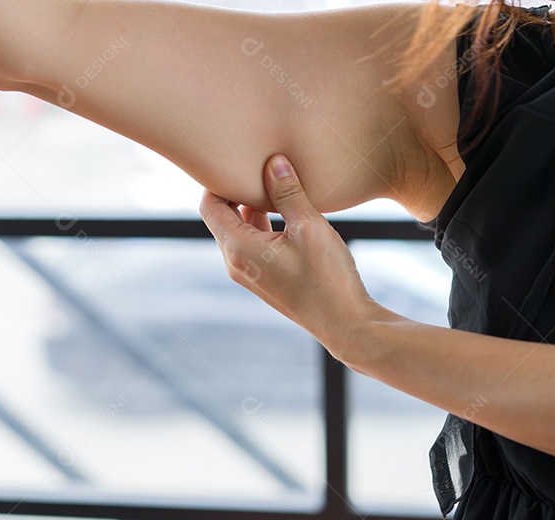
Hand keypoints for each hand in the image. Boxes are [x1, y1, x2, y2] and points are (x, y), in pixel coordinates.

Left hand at [199, 154, 380, 356]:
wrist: (345, 323)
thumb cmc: (328, 277)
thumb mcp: (309, 226)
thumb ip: (288, 192)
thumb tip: (274, 162)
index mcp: (239, 250)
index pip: (209, 207)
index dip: (217, 182)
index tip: (238, 163)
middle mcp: (236, 264)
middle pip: (221, 218)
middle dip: (236, 192)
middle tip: (259, 169)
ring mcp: (250, 275)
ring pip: (239, 231)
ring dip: (252, 209)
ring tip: (276, 187)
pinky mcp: (265, 280)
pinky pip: (253, 245)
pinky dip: (263, 226)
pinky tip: (287, 213)